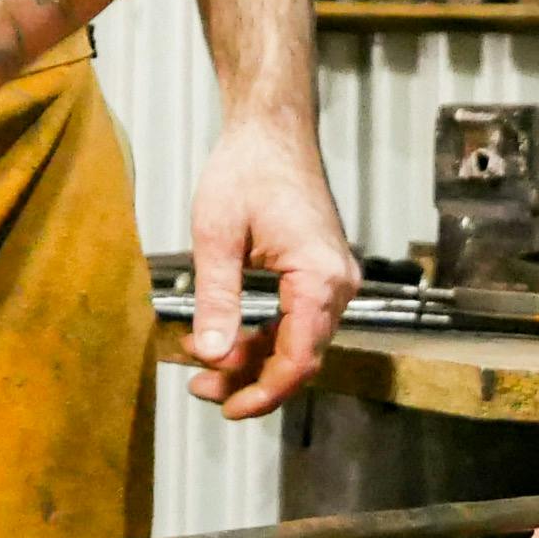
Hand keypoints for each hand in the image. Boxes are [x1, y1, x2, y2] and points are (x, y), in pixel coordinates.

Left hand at [181, 112, 355, 417]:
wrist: (272, 130)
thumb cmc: (247, 170)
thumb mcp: (218, 236)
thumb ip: (218, 300)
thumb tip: (213, 355)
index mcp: (319, 277)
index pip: (299, 359)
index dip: (263, 392)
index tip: (227, 407)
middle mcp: (338, 284)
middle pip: (300, 358)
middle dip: (250, 380)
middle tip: (200, 387)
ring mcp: (332, 280)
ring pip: (297, 343)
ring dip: (253, 361)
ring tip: (203, 368)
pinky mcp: (320, 275)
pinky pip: (296, 322)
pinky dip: (262, 337)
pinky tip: (224, 340)